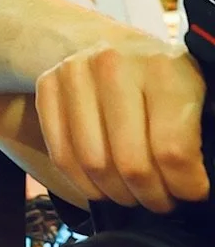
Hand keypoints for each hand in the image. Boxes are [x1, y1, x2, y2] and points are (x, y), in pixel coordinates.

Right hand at [35, 38, 207, 211]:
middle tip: (161, 201)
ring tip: (134, 194)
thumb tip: (198, 182)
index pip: (172, 150)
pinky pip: (62, 155)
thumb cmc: (163, 79)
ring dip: (117, 194)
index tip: (191, 192)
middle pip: (130, 163)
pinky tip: (104, 186)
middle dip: (151, 196)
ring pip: (94, 164)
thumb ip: (199, 132)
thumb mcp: (195, 92)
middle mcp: (114, 65)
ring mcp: (75, 73)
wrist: (116, 45)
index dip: (184, 185)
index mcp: (162, 68)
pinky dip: (85, 184)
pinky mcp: (48, 86)